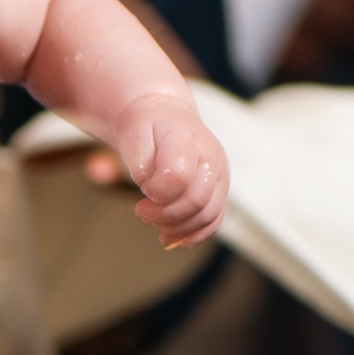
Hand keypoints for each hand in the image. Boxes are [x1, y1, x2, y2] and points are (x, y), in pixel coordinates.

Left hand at [116, 92, 228, 245]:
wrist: (166, 117)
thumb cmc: (147, 126)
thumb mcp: (133, 133)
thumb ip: (141, 162)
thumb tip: (152, 191)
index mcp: (189, 140)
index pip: (180, 178)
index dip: (158, 193)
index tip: (143, 192)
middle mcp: (212, 159)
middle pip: (196, 201)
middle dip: (164, 215)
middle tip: (141, 211)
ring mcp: (219, 176)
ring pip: (208, 216)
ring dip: (177, 228)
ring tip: (154, 222)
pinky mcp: (219, 191)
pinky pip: (214, 221)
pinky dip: (193, 235)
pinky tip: (170, 237)